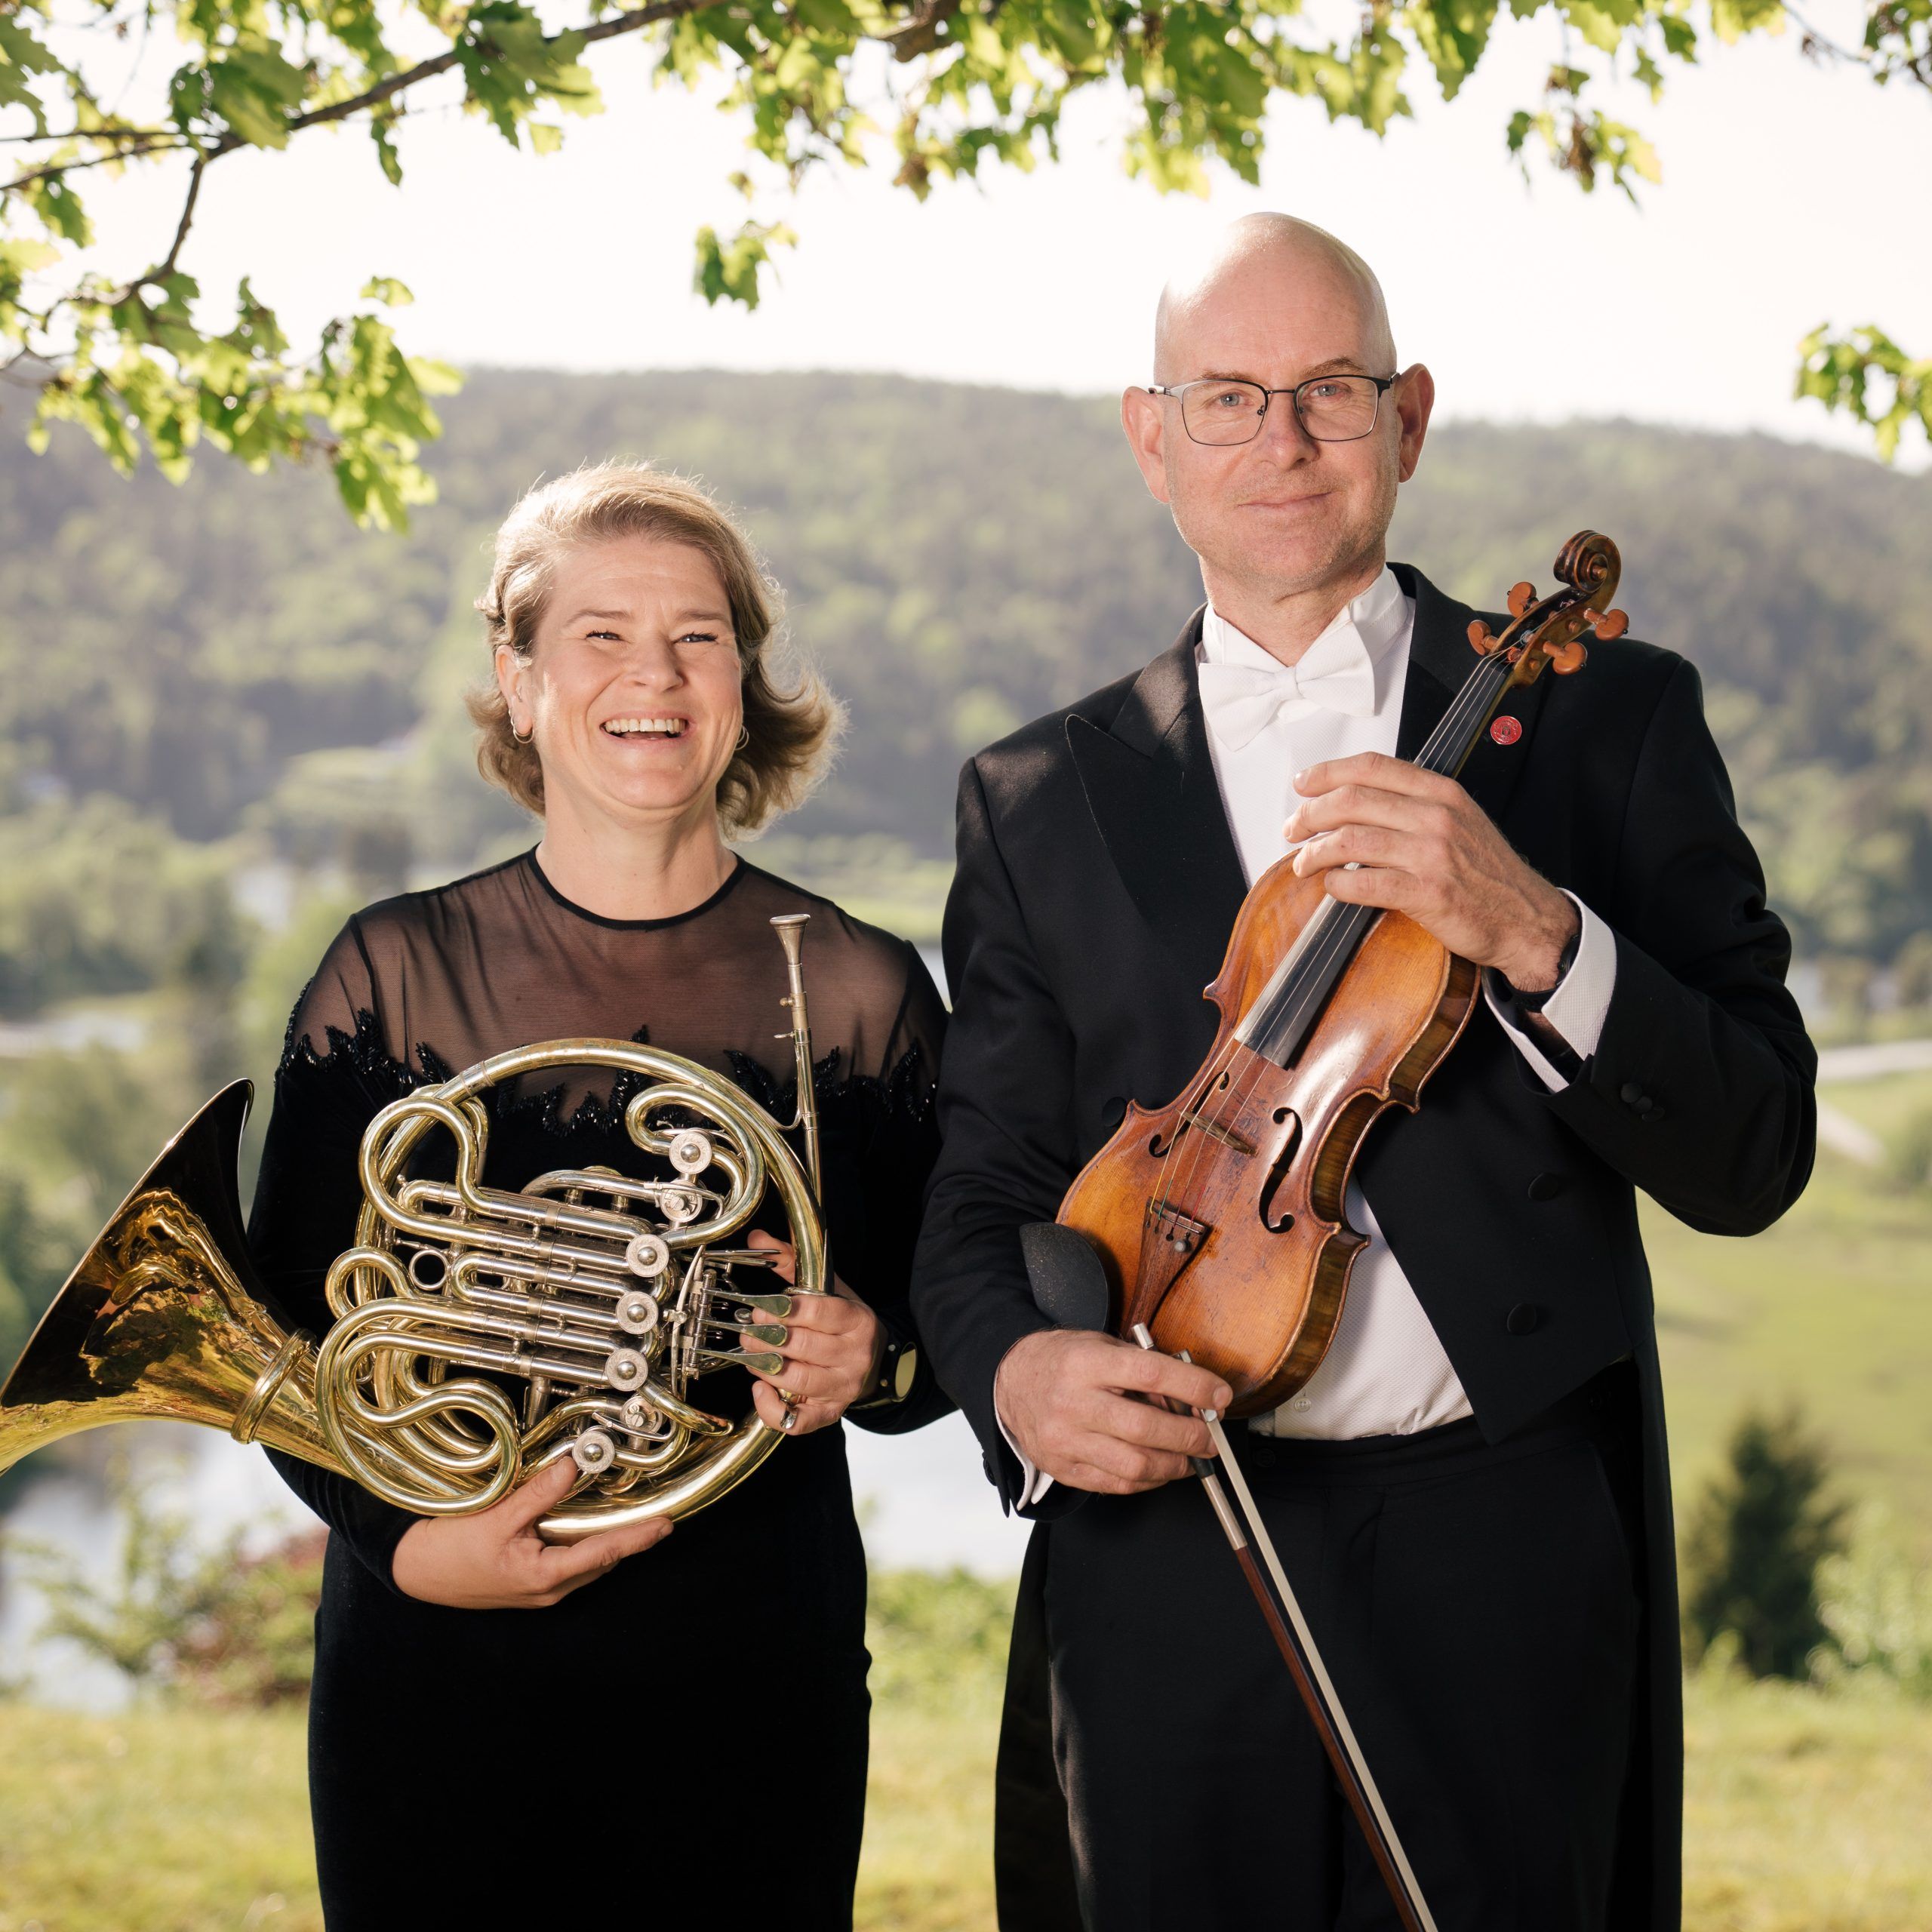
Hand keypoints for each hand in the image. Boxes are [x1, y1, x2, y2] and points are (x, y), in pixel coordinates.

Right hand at [391, 1456, 671, 1608]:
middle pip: (600, 1560)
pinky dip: (581, 1543)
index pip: (603, 1554)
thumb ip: (537, 1495)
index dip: (638, 1538)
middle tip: (655, 1512)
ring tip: (629, 1513)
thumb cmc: (449, 1552)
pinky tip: (583, 1521)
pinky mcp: (530, 1583)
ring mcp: (539, 1590)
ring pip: (586, 1563)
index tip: (666, 1526)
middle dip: (628, 1538)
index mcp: (543, 1577)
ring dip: (604, 1540)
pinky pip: (568, 1562)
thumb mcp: (495, 1518)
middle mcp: (548, 1590)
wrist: (413, 1574)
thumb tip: (572, 1467)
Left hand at [743, 1229, 883, 1436]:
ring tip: (748, 1352)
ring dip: (764, 1366)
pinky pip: (798, 1422)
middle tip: (747, 1327)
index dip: (786, 1309)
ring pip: (798, 1381)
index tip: (763, 1305)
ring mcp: (843, 1388)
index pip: (820, 1313)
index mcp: (857, 1320)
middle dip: (766, 1337)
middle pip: (803, 1348)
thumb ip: (791, 1262)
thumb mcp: (827, 1288)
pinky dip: (773, 1409)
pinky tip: (758, 1389)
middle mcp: (855, 1356)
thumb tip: (757, 1238)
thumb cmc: (843, 1321)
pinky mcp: (830, 1413)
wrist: (875, 1358)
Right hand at [994, 1329, 1231, 1495]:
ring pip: (1135, 1465)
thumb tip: (1193, 1397)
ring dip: (1175, 1465)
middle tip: (1211, 1437)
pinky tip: (1161, 1468)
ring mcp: (1066, 1440)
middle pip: (1146, 1428)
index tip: (1219, 1397)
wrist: (1011, 1382)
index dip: (1194, 1387)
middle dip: (1191, 1436)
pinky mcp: (1064, 1468)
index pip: (1151, 1374)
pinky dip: (1149, 1481)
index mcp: (1086, 1363)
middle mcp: (1073, 1403)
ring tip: (1190, 1456)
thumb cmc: (1064, 1360)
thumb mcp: (1101, 1345)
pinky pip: (1117, 1485)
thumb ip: (1143, 1367)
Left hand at [1285, 752, 1578, 989]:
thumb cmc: (1486, 874)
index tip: (1302, 784)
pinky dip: (1338, 884)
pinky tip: (1333, 886)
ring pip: (1351, 839)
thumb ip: (1413, 805)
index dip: (1328, 772)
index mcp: (1442, 792)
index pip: (1373, 767)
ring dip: (1314, 851)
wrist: (1526, 919)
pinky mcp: (1428, 894)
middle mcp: (1437, 817)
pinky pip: (1365, 883)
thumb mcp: (1459, 821)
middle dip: (1310, 813)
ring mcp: (1433, 855)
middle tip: (1293, 829)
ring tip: (1302, 863)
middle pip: (1352, 800)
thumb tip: (1353, 800)